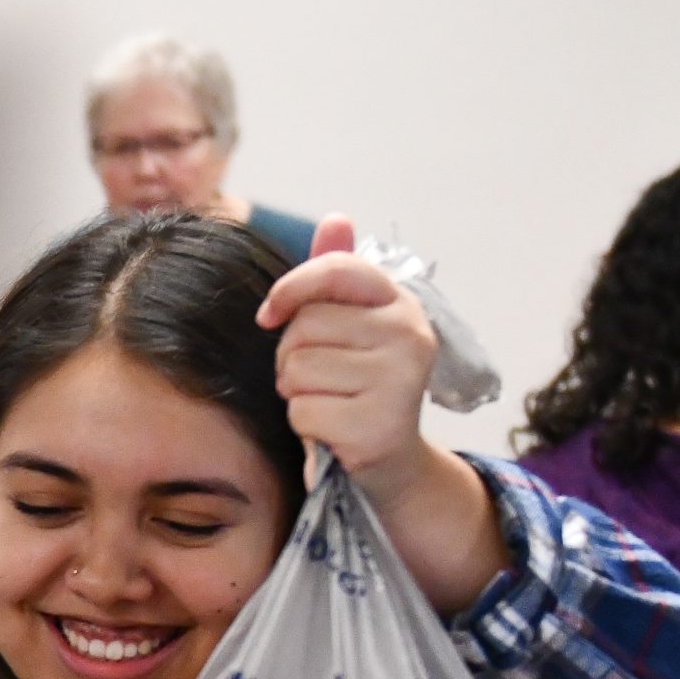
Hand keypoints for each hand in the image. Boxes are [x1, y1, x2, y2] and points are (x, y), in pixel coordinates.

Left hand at [257, 214, 509, 613]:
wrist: (392, 462)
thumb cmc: (361, 387)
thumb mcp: (354, 327)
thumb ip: (338, 275)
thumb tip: (336, 216)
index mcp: (401, 302)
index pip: (333, 270)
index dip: (290, 289)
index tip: (270, 314)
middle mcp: (409, 335)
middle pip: (303, 327)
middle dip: (293, 357)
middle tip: (321, 379)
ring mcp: (398, 381)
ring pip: (297, 371)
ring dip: (298, 394)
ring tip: (330, 403)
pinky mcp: (377, 426)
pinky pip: (302, 411)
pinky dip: (305, 426)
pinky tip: (333, 432)